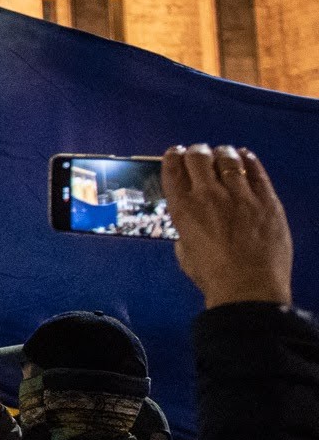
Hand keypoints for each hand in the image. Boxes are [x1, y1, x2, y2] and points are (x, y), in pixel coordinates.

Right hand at [164, 145, 293, 309]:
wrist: (248, 288)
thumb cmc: (214, 276)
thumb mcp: (185, 252)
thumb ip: (186, 231)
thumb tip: (192, 225)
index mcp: (183, 208)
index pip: (172, 169)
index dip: (172, 156)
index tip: (175, 153)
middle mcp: (208, 195)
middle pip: (198, 157)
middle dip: (196, 151)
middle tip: (199, 152)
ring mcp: (240, 196)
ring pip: (228, 159)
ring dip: (222, 153)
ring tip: (222, 152)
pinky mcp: (266, 201)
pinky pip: (256, 172)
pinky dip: (248, 160)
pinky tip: (245, 156)